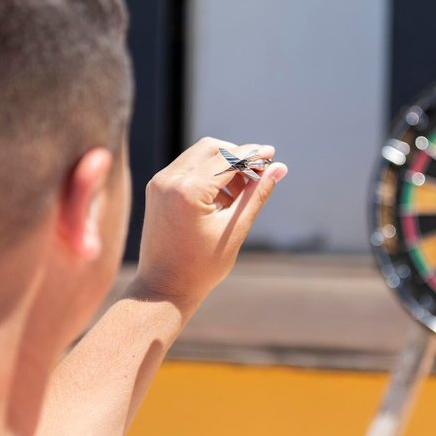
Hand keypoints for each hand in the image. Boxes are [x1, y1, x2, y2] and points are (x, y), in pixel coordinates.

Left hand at [132, 137, 287, 304]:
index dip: (252, 154)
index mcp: (188, 190)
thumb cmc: (201, 267)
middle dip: (237, 156)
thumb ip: (256, 195)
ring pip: (197, 155)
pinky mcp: (156, 189)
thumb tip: (279, 168)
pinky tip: (223, 196)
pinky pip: (186, 168)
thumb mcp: (234, 229)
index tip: (272, 153)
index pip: (226, 158)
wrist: (163, 288)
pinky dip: (206, 173)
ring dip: (222, 164)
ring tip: (241, 191)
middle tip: (259, 172)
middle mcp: (169, 180)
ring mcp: (159, 183)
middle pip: (211, 148)